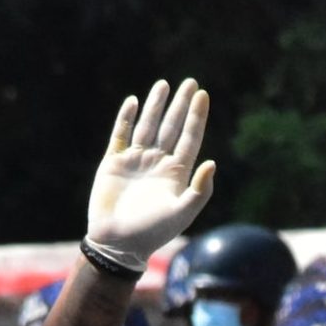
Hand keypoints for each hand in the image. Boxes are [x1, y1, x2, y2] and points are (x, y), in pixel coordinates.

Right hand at [85, 77, 216, 264]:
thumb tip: (212, 163)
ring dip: (155, 106)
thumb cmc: (154, 232)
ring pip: (148, 126)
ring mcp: (135, 161)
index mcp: (176, 172)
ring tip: (164, 85)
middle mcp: (157, 163)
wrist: (119, 243)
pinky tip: (133, 102)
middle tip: (190, 82)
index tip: (203, 95)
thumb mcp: (181, 213)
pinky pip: (120, 135)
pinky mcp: (113, 162)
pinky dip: (126, 118)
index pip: (190, 138)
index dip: (196, 117)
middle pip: (172, 127)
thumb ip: (199, 191)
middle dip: (180, 105)